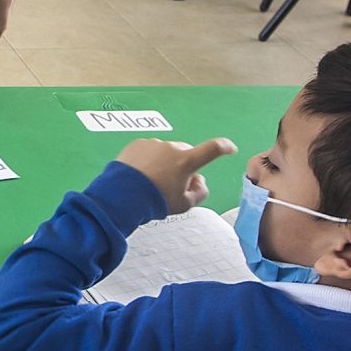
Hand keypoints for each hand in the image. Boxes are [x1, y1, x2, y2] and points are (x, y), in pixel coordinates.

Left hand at [115, 137, 235, 214]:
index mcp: (186, 161)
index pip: (212, 149)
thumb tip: (199, 181)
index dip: (224, 147)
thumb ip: (199, 193)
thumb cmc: (154, 201)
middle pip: (185, 154)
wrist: (121, 195)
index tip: (230, 147)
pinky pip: (148, 151)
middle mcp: (171, 148)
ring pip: (165, 152)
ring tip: (150, 182)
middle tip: (172, 184)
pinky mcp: (138, 144)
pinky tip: (140, 175)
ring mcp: (153, 144)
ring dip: (163, 163)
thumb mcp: (183, 205)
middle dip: (183, 165)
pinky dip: (147, 160)